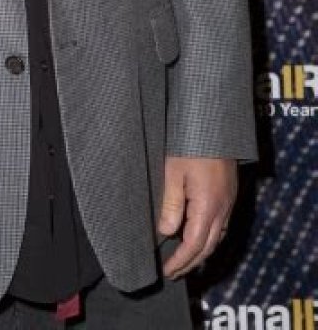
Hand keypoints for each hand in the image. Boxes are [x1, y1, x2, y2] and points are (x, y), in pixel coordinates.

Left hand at [159, 156, 236, 278]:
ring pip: (217, 237)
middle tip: (173, 272)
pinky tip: (199, 234)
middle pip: (208, 246)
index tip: (167, 271)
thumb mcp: (174, 172)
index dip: (180, 261)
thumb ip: (171, 204)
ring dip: (200, 251)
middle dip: (190, 262)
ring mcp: (228, 202)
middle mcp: (222, 209)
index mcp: (208, 207)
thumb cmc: (191, 145)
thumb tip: (166, 232)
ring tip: (183, 258)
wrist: (215, 124)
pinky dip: (209, 237)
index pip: (193, 245)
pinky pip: (221, 225)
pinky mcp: (229, 193)